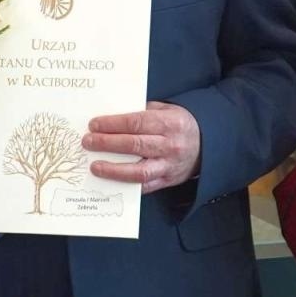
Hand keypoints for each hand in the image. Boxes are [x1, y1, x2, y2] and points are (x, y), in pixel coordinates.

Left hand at [82, 101, 199, 192]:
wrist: (208, 145)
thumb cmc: (180, 124)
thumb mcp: (166, 110)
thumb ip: (143, 112)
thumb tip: (113, 116)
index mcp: (169, 123)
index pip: (136, 122)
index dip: (113, 124)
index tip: (94, 124)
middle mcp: (170, 145)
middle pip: (134, 145)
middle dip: (107, 143)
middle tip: (88, 142)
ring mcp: (169, 165)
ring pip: (139, 171)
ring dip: (113, 170)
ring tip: (94, 166)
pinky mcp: (168, 181)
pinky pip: (145, 186)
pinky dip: (126, 184)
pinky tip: (110, 181)